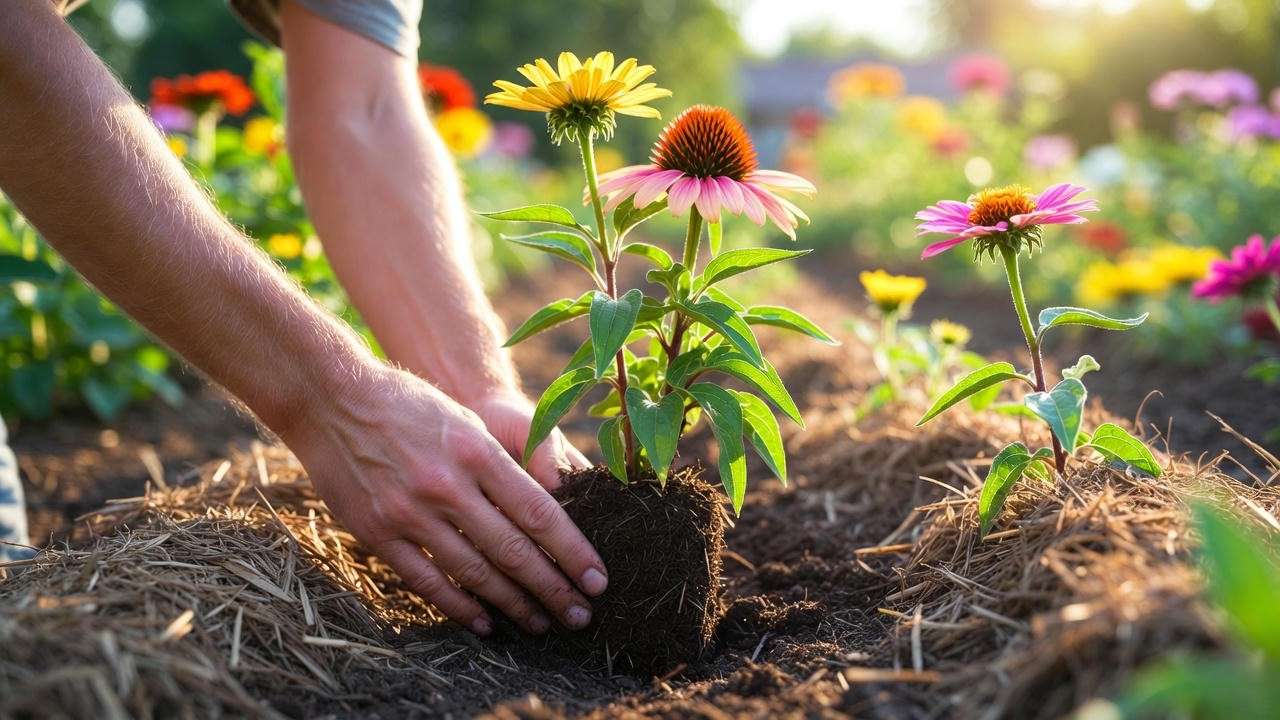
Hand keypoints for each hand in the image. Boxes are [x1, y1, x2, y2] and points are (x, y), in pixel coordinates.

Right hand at [279, 364, 608, 635]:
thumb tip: (550, 509)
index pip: (539, 513)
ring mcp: (409, 512)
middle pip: (513, 550)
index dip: (572, 552)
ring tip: (540, 624)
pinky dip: (459, 606)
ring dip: (513, 605)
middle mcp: (447, 485)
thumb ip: (505, 465)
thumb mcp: (467, 421)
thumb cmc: (411, 404)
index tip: (597, 580)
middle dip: (553, 589)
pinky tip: (484, 622)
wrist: (332, 398)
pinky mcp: (378, 532)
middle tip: (581, 616)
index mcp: (477, 452)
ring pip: (474, 572)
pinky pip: (426, 580)